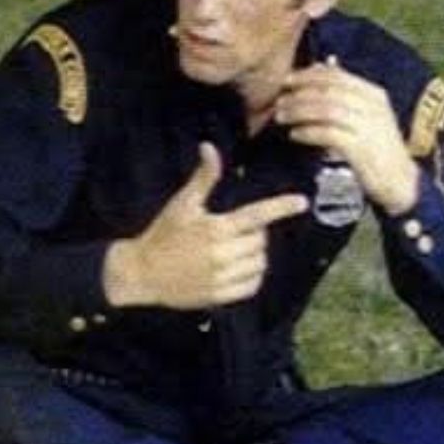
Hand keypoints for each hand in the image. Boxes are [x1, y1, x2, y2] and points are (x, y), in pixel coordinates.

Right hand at [103, 142, 306, 308]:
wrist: (141, 272)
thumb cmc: (163, 234)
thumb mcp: (182, 204)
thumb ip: (203, 179)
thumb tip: (209, 147)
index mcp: (216, 228)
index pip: (257, 215)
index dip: (282, 207)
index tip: (302, 202)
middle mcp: (223, 253)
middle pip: (261, 240)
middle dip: (255, 233)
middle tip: (236, 231)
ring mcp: (222, 276)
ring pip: (260, 263)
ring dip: (255, 255)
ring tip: (236, 250)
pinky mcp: (221, 295)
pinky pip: (252, 285)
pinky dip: (252, 276)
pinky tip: (238, 268)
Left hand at [275, 59, 419, 214]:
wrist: (401, 182)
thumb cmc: (379, 149)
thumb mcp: (368, 116)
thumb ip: (346, 95)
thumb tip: (320, 68)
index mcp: (374, 95)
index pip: (337, 76)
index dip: (308, 75)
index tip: (287, 80)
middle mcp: (372, 106)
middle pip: (328, 90)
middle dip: (299, 93)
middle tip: (279, 100)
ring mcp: (368, 127)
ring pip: (325, 109)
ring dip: (299, 111)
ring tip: (281, 117)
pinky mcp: (360, 148)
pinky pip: (327, 134)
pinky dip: (307, 132)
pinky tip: (294, 135)